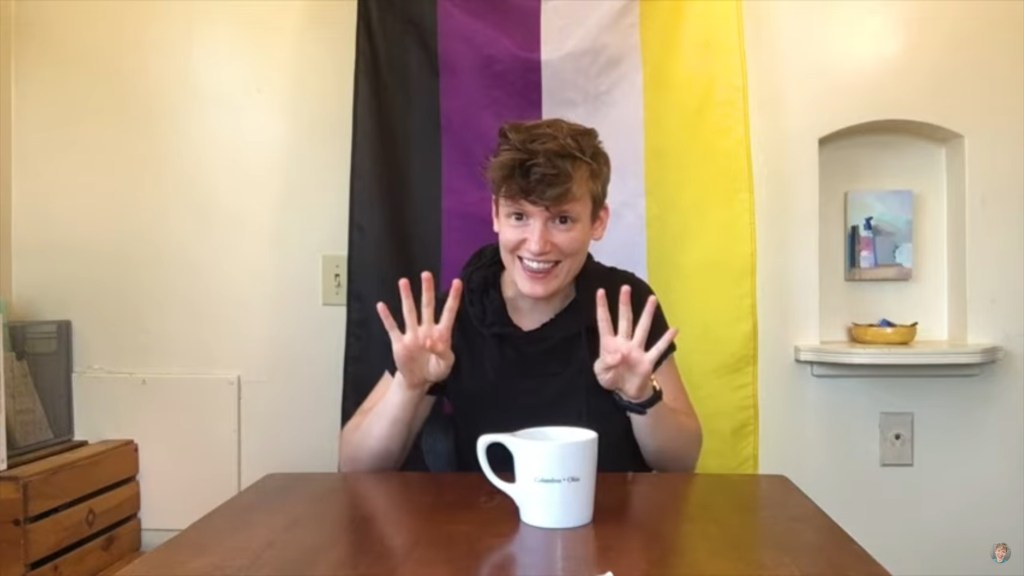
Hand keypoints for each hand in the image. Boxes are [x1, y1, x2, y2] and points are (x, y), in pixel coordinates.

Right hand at [377, 272, 462, 390]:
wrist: (418, 380)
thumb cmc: (435, 369)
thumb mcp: (446, 364)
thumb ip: (443, 352)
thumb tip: (430, 340)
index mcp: (441, 334)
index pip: (448, 312)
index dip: (453, 298)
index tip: (457, 282)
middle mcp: (426, 329)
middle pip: (427, 306)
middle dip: (427, 290)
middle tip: (426, 274)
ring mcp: (412, 334)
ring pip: (409, 312)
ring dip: (407, 298)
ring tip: (403, 281)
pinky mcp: (399, 342)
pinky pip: (392, 328)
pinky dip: (386, 317)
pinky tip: (381, 306)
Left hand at [593, 285, 677, 400]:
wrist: (626, 393)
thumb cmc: (611, 378)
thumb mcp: (601, 373)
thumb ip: (606, 363)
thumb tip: (618, 355)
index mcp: (609, 344)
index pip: (604, 322)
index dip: (602, 308)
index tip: (601, 291)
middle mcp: (624, 343)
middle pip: (625, 320)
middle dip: (624, 304)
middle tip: (625, 287)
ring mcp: (637, 350)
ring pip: (642, 329)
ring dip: (647, 314)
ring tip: (652, 299)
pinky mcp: (648, 361)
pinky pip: (658, 349)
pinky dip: (666, 340)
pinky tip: (674, 329)